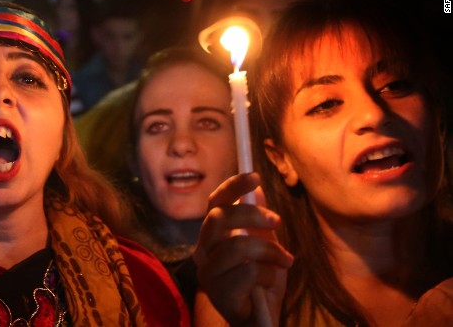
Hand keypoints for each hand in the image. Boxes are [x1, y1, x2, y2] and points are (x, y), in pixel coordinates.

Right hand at [192, 172, 292, 325]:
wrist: (259, 321)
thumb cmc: (260, 283)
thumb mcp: (265, 247)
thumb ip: (258, 222)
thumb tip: (257, 190)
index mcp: (212, 237)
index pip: (214, 204)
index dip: (232, 187)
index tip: (255, 176)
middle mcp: (203, 252)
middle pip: (220, 218)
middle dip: (252, 215)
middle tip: (277, 221)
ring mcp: (208, 273)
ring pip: (239, 245)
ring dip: (271, 252)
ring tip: (286, 262)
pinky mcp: (219, 293)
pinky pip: (249, 271)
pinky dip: (268, 274)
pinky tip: (269, 283)